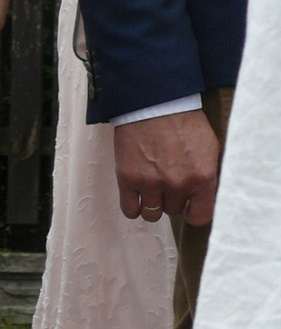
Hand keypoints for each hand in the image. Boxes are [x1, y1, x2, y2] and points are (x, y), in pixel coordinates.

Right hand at [114, 110, 219, 226]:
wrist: (155, 104)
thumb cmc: (183, 122)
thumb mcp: (209, 147)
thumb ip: (207, 175)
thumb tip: (202, 197)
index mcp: (202, 177)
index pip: (201, 216)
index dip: (194, 212)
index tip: (189, 207)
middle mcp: (177, 184)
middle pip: (173, 211)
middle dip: (171, 199)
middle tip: (168, 181)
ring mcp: (151, 184)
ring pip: (152, 214)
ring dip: (153, 204)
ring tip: (152, 188)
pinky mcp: (128, 180)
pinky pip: (130, 211)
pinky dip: (134, 207)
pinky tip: (137, 196)